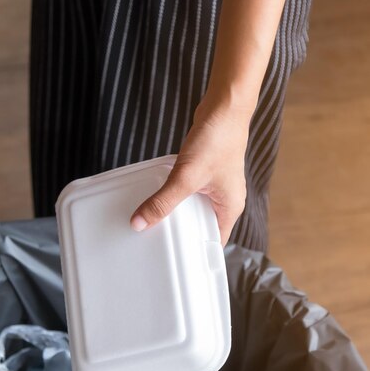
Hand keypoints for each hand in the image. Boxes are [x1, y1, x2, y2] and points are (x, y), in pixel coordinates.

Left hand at [130, 104, 249, 245]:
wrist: (225, 106)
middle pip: (201, 229)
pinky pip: (188, 194)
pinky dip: (175, 199)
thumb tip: (139, 222)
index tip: (175, 264)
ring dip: (176, 217)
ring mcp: (215, 187)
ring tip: (154, 226)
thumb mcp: (187, 176)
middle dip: (181, 237)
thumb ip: (162, 201)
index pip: (213, 244)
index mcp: (230, 209)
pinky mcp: (205, 174)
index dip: (195, 255)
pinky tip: (159, 199)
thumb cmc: (218, 139)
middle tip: (157, 246)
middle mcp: (224, 201)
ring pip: (193, 211)